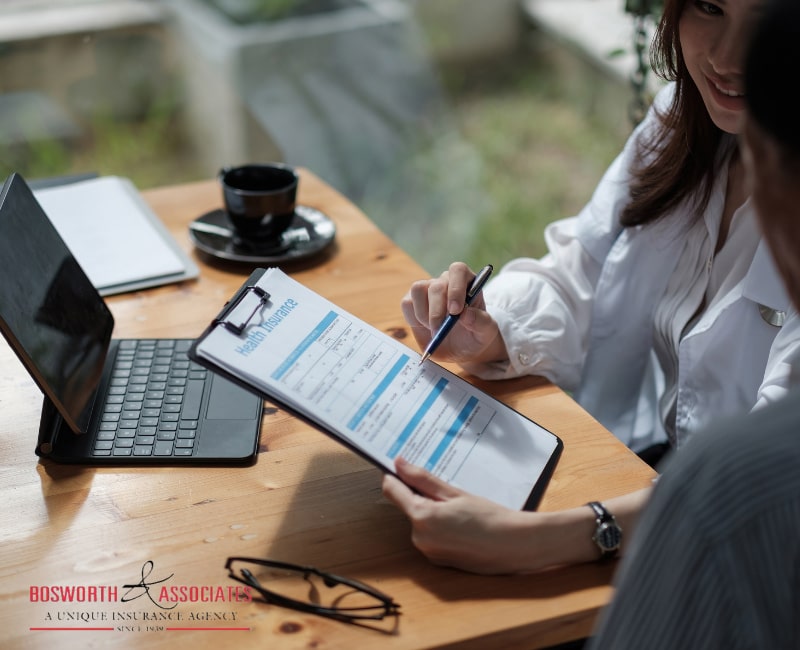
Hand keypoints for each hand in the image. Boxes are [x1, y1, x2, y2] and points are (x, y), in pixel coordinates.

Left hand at [382, 457, 537, 573]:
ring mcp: (429, 552)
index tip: (399, 465)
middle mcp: (420, 538)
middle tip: (447, 488)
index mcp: (422, 518)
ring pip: (420, 521)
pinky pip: (431, 536)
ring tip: (460, 507)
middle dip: (422, 495)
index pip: (392, 490)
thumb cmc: (490, 518)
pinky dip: (440, 527)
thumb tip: (399, 465)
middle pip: (408, 506)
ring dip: (432, 511)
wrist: (516, 546)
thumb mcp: (455, 493)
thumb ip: (423, 479)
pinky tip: (461, 523)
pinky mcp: (438, 560)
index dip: (394, 475)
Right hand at [401, 262, 505, 364]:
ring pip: (418, 289)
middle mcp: (446, 282)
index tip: (456, 311)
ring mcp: (428, 290)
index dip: (456, 288)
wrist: (462, 350)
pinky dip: (414, 318)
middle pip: (436, 285)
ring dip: (424, 314)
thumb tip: (466, 314)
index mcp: (467, 282)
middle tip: (441, 331)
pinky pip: (407, 303)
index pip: (458, 270)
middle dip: (437, 310)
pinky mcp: (413, 302)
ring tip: (435, 330)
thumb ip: (481, 322)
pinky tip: (426, 328)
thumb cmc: (476, 336)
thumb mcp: (486, 332)